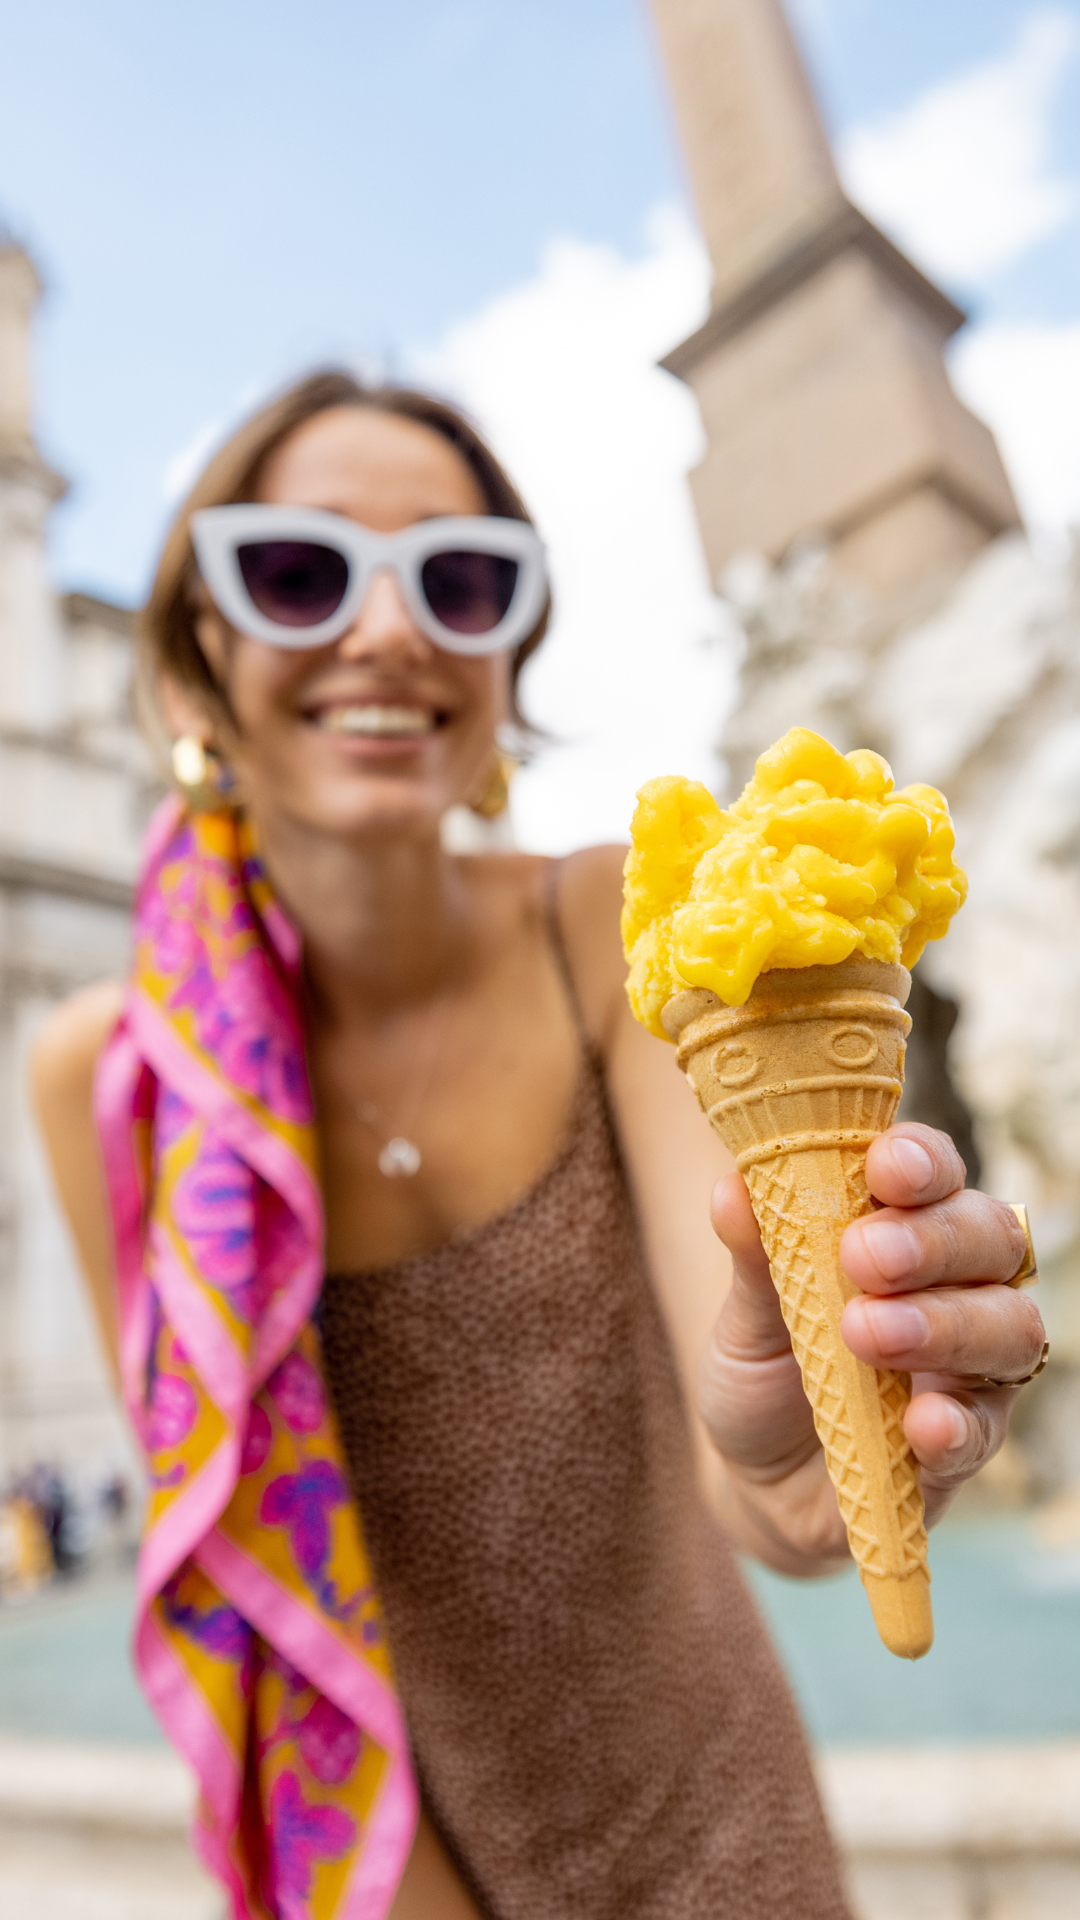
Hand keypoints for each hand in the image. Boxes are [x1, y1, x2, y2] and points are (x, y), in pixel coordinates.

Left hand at [701, 1123, 1045, 1571]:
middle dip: (933, 1239)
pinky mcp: (966, 1445)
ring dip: (946, 1324)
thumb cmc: (765, 1372)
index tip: (884, 1168)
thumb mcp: (745, 1315)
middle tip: (863, 1256)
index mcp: (903, 1229)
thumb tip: (731, 1186)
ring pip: (1009, 1327)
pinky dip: (957, 1422)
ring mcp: (970, 1367)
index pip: (936, 1173)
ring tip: (868, 1334)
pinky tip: (922, 1422)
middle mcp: (955, 1287)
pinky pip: (985, 1429)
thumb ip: (753, 1255)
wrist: (757, 1481)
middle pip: (990, 1238)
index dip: (922, 1161)